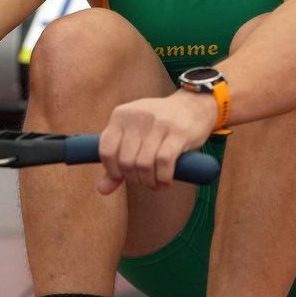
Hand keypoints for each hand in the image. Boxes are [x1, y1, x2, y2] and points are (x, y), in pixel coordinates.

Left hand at [96, 90, 217, 194]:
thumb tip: (102, 190)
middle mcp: (137, 116)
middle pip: (126, 161)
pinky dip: (163, 178)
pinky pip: (164, 162)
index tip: (123, 177)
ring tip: (154, 183)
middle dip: (134, 179)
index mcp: (121, 115)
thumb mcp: (135, 136)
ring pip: (145, 164)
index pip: (106, 150)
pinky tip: (165, 182)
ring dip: (149, 181)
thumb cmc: (159, 125)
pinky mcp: (178, 131)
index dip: (113, 171)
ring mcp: (158, 122)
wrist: (193, 106)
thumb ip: (118, 161)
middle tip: (143, 181)